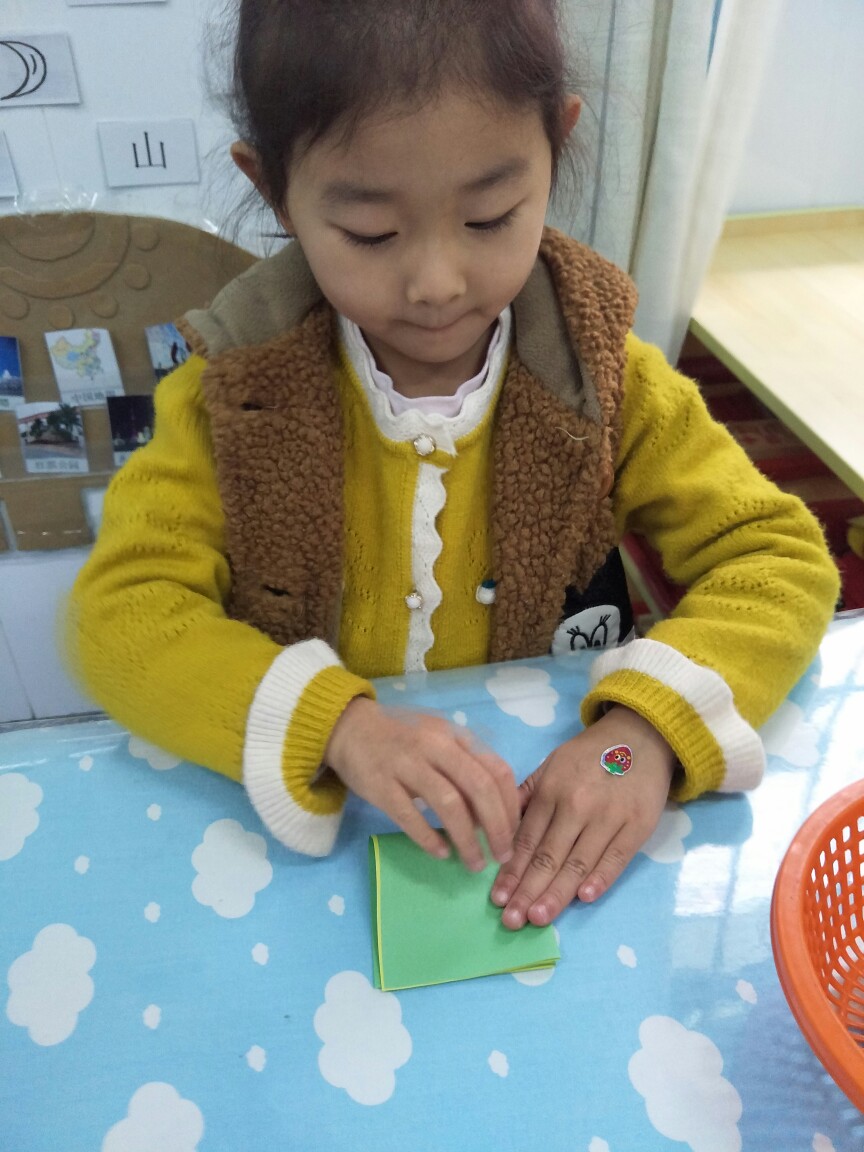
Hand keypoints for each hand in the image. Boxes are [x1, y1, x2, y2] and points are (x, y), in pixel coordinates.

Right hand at [324, 697, 518, 871]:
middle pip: (479, 787)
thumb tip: (492, 815)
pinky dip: (430, 839)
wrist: (350, 729)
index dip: (510, 805)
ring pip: (449, 804)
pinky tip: (442, 854)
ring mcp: (407, 764)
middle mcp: (435, 746)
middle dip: (498, 827)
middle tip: (503, 856)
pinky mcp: (381, 785)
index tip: (515, 832)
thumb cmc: (403, 740)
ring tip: (475, 863)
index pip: (496, 770)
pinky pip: (411, 817)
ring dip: (467, 839)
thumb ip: (466, 770)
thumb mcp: (440, 742)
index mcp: (455, 736)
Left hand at [491, 705, 675, 928]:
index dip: (511, 871)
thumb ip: (527, 795)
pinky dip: (601, 878)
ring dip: (557, 893)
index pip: (526, 839)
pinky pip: (617, 857)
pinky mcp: (638, 824)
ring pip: (578, 862)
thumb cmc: (590, 755)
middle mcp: (577, 805)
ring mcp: (609, 816)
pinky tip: (583, 898)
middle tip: (511, 920)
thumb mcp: (551, 764)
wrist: (640, 734)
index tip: (497, 898)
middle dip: (527, 891)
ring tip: (538, 918)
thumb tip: (497, 825)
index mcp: (552, 790)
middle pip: (548, 856)